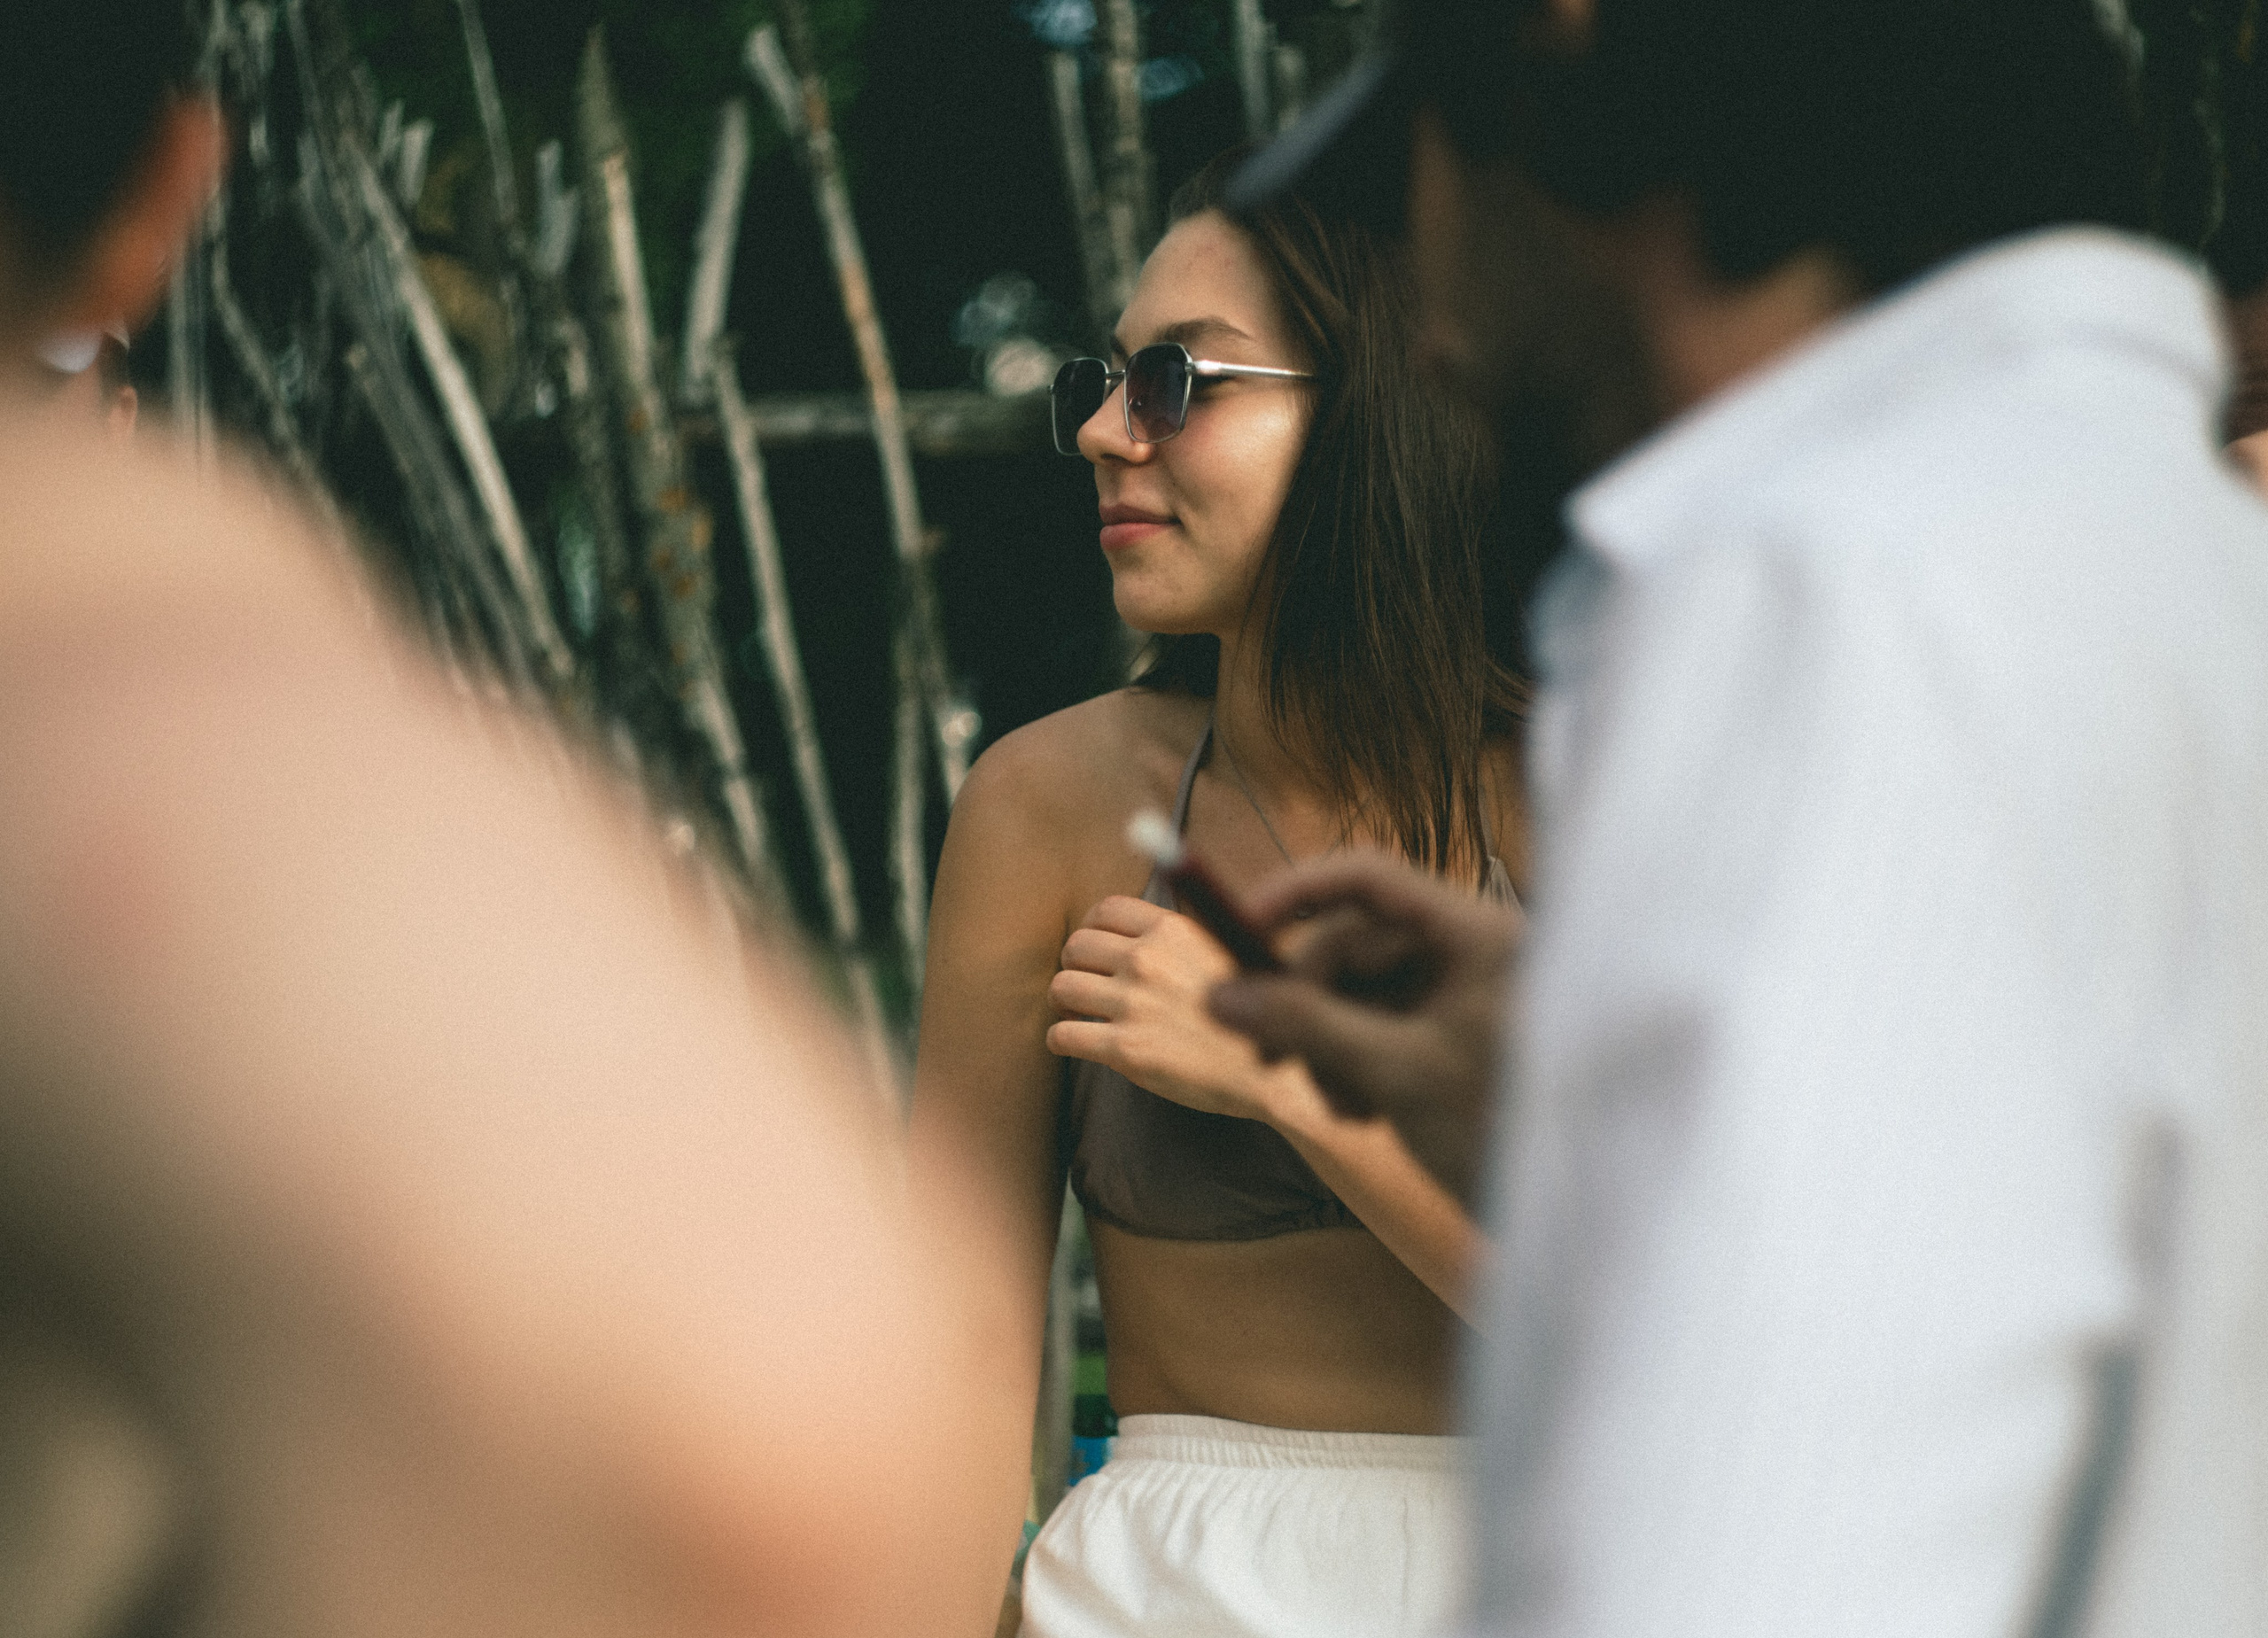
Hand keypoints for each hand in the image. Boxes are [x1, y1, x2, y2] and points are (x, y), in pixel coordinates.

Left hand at [1046, 895, 1314, 1125]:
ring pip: (1063, 987)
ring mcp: (1133, 1005)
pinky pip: (1064, 1035)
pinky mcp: (1125, 1049)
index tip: (1095, 945)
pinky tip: (1075, 1043)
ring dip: (1065, 1001)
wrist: (1275, 1073)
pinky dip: (1061, 1039)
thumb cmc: (1256, 1017)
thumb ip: (1183, 940)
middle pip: (1077, 946)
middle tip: (1085, 982)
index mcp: (1173, 931)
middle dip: (1075, 964)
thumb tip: (1148, 932)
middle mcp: (1148, 961)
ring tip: (1078, 1012)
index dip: (1092, 927)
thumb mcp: (1225, 953)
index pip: (1106, 909)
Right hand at [1207, 850, 1519, 1201]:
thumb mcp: (1395, 1071)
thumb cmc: (1500, 1130)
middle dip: (1308, 1003)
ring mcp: (1462, 995)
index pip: (1369, 878)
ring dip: (1330, 1045)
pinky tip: (1362, 1112)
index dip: (1295, 894)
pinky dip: (1357, 1063)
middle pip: (1355, 943)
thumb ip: (1306, 1025)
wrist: (1564, 1218)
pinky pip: (1381, 1026)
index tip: (1235, 933)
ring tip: (1342, 1106)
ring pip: (1360, 992)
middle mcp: (1471, 950)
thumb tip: (1217, 996)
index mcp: (1477, 933)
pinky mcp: (1451, 1036)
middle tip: (1265, 1056)